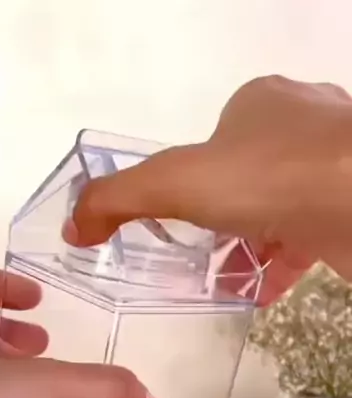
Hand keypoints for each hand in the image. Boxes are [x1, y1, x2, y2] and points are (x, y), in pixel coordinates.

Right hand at [64, 76, 351, 303]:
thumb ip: (117, 200)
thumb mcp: (174, 183)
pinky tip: (257, 293)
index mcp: (259, 103)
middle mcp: (300, 128)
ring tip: (221, 280)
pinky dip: (279, 267)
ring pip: (279, 209)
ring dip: (248, 245)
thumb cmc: (265, 177)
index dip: (191, 179)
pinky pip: (307, 239)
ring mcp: (333, 169)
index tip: (176, 219)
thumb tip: (72, 228)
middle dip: (219, 218)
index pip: (216, 138)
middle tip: (194, 256)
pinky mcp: (348, 211)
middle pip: (247, 176)